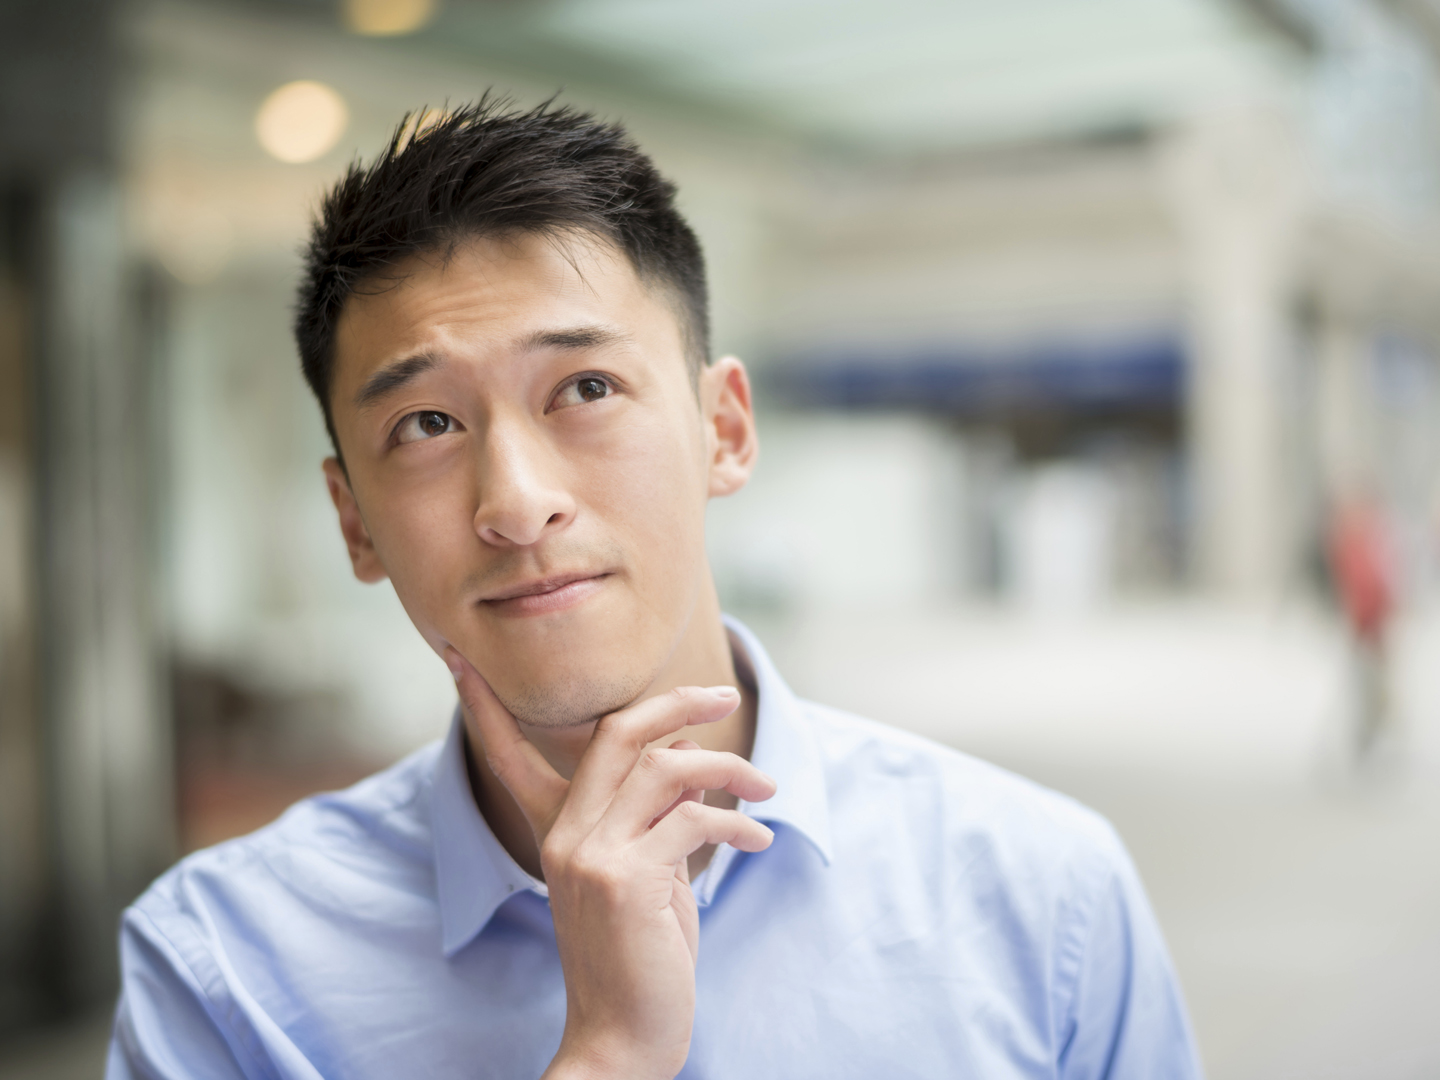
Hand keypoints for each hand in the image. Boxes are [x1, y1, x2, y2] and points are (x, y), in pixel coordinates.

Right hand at [444, 648, 776, 1079]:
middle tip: (725, 694)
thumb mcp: (648, 873)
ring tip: (767, 789)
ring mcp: (590, 854)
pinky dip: (739, 824)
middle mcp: (564, 835)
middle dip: (676, 702)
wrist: (624, 1040)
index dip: (482, 706)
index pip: (510, 753)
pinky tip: (759, 842)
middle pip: (617, 733)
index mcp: (555, 831)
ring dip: (730, 767)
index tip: (456, 659)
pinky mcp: (626, 879)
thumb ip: (658, 815)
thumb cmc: (642, 956)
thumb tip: (693, 759)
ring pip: (668, 768)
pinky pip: (696, 820)